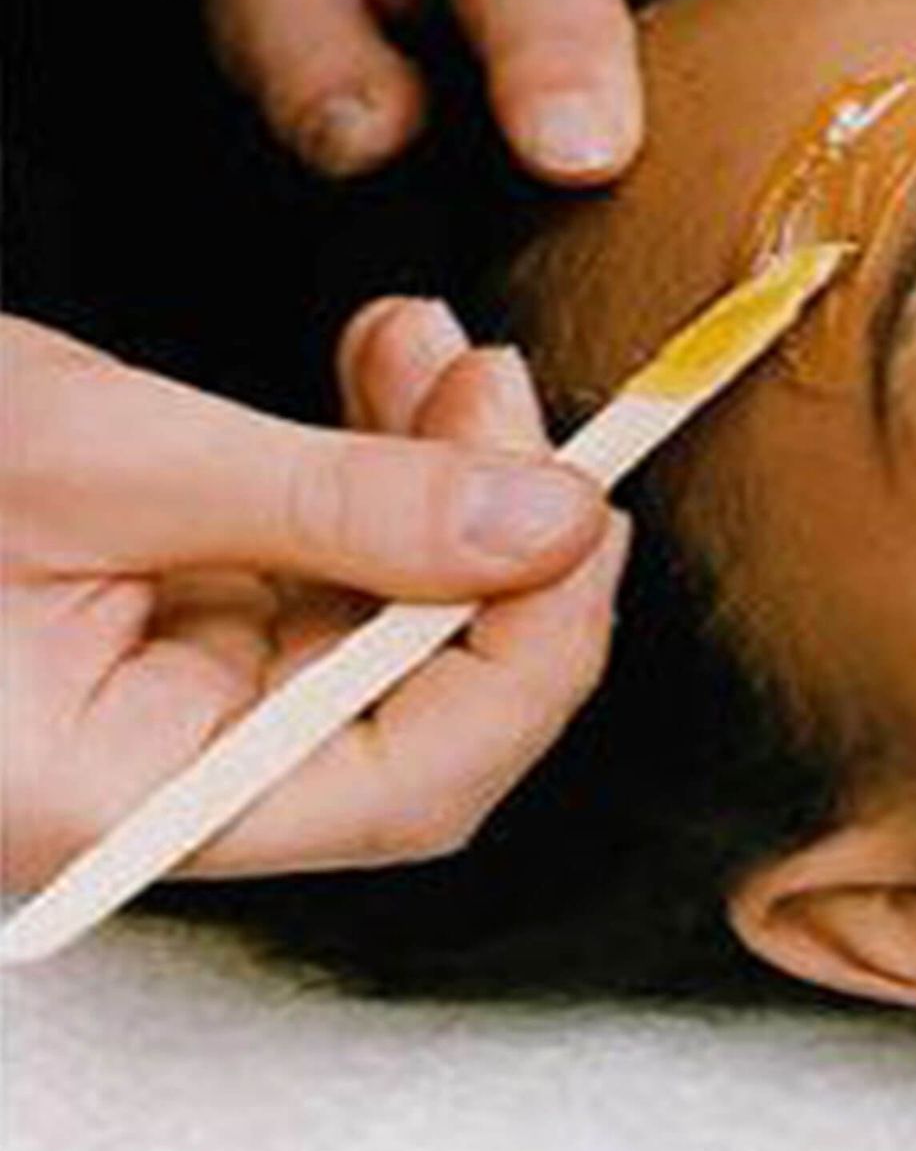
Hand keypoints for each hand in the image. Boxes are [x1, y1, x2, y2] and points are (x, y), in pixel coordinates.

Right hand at [0, 304, 626, 888]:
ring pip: (390, 622)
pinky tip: (386, 371)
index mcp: (118, 799)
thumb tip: (541, 524)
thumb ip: (336, 504)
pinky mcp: (179, 623)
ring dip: (444, 478)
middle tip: (510, 396)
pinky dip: (378, 468)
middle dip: (500, 545)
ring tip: (438, 351)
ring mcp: (178, 703)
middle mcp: (166, 779)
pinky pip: (330, 566)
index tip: (582, 511)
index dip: (534, 653)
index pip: (410, 781)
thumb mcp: (97, 458)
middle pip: (425, 706)